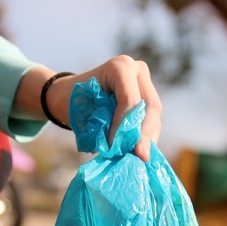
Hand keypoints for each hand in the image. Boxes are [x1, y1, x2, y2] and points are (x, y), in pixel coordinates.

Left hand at [20, 56, 161, 161]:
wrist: (71, 94)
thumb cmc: (74, 101)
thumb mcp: (84, 111)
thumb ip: (104, 126)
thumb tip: (121, 149)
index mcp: (120, 67)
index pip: (129, 100)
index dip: (124, 125)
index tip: (113, 147)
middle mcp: (138, 71)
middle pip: (150, 107)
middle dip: (144, 135)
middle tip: (140, 157)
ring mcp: (146, 84)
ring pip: (154, 117)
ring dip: (147, 139)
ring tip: (138, 159)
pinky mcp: (149, 100)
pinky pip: (153, 122)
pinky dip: (145, 139)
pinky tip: (139, 154)